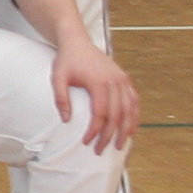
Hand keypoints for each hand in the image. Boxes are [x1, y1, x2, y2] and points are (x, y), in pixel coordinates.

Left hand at [52, 38, 140, 153]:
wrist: (77, 42)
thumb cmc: (66, 61)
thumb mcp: (58, 78)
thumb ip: (61, 99)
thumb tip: (66, 120)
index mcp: (98, 82)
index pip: (100, 113)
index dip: (95, 130)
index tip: (87, 142)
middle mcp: (115, 81)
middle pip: (117, 114)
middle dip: (109, 135)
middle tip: (100, 150)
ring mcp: (122, 79)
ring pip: (129, 109)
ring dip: (126, 129)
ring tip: (119, 145)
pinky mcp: (125, 79)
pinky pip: (134, 100)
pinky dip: (134, 116)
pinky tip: (131, 129)